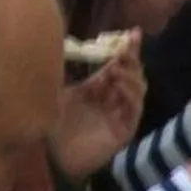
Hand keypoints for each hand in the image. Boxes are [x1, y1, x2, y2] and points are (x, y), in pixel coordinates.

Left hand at [51, 40, 144, 178]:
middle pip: (132, 73)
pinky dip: (129, 94)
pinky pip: (134, 109)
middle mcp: (113, 99)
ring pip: (138, 89)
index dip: (128, 49)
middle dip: (131, 58)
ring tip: (117, 66)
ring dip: (130, 75)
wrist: (52, 158)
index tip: (133, 32)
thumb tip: (73, 44)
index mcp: (100, 88)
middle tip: (125, 47)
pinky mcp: (124, 130)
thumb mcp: (59, 92)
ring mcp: (121, 115)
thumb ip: (68, 72)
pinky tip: (119, 84)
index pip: (119, 64)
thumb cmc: (53, 126)